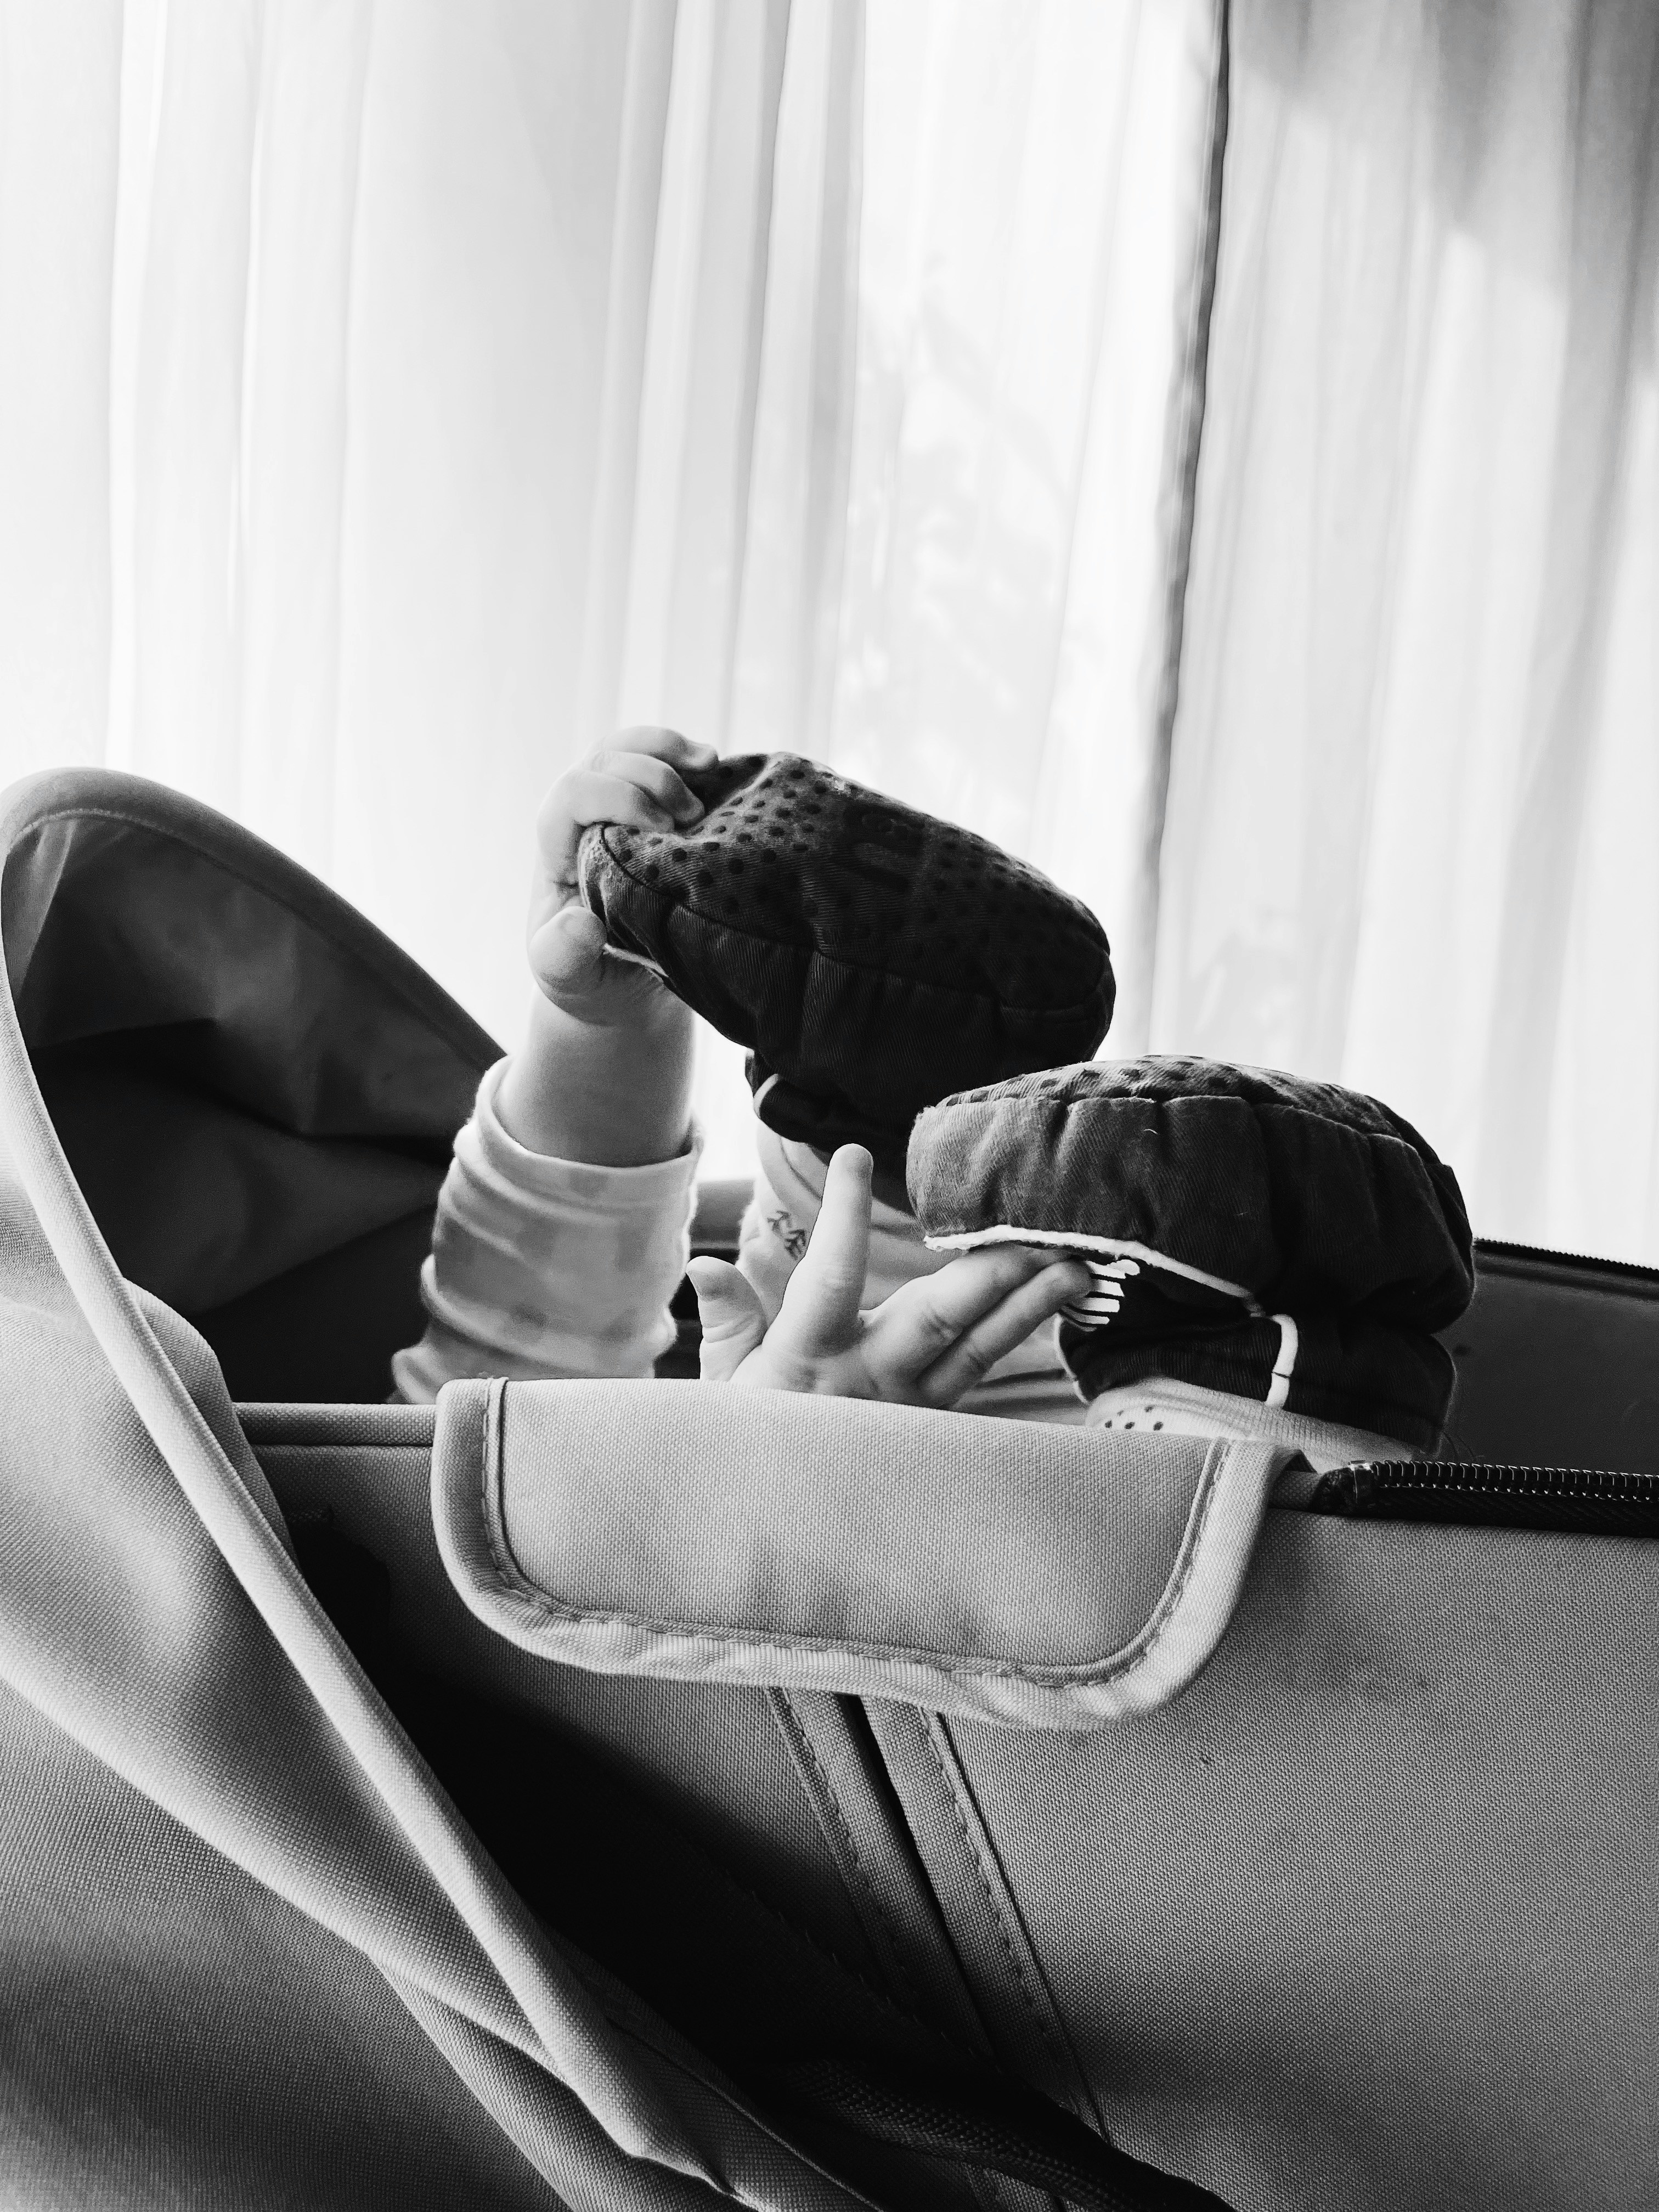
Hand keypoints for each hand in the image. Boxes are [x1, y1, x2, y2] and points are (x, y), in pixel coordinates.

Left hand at [527, 725, 717, 1027]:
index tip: (662, 829)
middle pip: (605, 759)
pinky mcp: (662, 813)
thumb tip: (580, 924)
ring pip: (632, 749)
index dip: (616, 796)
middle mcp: (585, 817)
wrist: (630, 988)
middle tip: (692, 814)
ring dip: (670, 748)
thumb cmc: (591, 980)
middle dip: (652, 773)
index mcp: (558, 848)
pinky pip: (670, 766)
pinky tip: (722, 769)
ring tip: (710, 763)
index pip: (572, 793)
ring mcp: (623, 808)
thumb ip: (563, 956)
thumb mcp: (567, 978)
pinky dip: (695, 761)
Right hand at [688, 1146, 1091, 1408]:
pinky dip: (1021, 1333)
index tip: (853, 1155)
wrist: (780, 1531)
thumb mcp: (724, 1389)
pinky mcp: (939, 1427)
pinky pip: (985, 1371)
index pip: (828, 1278)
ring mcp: (912, 1410)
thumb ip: (731, 1321)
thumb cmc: (749, 1446)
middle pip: (936, 1321)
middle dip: (987, 1276)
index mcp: (807, 1361)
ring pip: (978, 1348)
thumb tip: (706, 1266)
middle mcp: (868, 1383)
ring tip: (1078, 1266)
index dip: (842, 1217)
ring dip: (1030, 1306)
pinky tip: (1058, 1301)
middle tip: (1034, 1234)